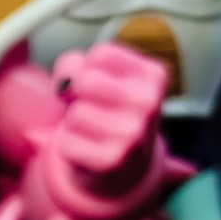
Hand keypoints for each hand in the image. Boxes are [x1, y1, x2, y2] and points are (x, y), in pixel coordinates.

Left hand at [50, 44, 167, 184]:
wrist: (125, 165)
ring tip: (92, 131)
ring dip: (73, 123)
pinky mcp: (112, 159)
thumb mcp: (98, 78)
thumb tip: (65, 81)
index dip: (86, 69)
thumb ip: (74, 65)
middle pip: (86, 80)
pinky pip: (66, 143)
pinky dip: (69, 146)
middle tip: (91, 109)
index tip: (100, 86)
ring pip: (75, 113)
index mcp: (155, 75)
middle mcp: (150, 102)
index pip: (101, 54)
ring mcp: (134, 133)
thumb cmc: (106, 110)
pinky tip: (89, 150)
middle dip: (76, 95)